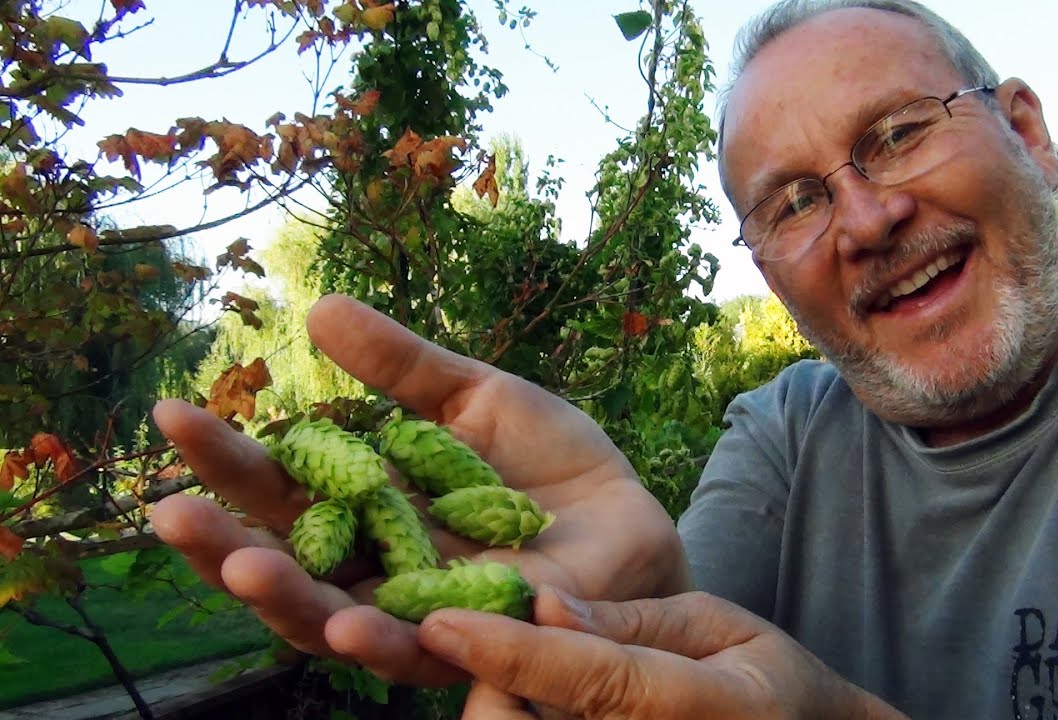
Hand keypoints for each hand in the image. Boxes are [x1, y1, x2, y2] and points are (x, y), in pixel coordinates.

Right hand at [149, 294, 689, 688]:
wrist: (632, 518)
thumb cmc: (551, 468)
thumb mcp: (476, 400)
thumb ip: (405, 369)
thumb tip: (319, 308)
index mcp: (373, 511)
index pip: (284, 491)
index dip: (228, 460)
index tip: (172, 414)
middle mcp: (382, 571)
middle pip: (289, 564)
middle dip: (224, 540)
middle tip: (166, 508)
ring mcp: (426, 616)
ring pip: (335, 621)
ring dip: (284, 598)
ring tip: (238, 563)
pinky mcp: (482, 644)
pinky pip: (425, 652)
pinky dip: (381, 640)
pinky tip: (343, 622)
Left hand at [418, 587, 909, 719]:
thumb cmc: (772, 684)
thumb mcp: (725, 628)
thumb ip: (633, 622)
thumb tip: (543, 609)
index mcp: (693, 707)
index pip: (584, 679)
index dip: (507, 653)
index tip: (440, 622)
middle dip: (490, 692)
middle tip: (463, 638)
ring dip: (499, 707)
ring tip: (477, 656)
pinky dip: (519, 715)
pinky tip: (513, 689)